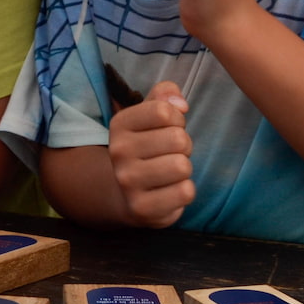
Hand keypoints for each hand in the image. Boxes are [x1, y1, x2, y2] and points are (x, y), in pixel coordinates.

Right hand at [106, 80, 194, 226]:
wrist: (126, 193)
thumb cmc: (148, 147)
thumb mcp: (151, 115)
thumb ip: (165, 95)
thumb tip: (180, 103)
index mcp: (119, 124)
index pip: (164, 111)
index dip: (177, 118)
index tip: (168, 127)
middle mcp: (118, 152)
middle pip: (178, 139)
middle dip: (184, 145)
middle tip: (170, 153)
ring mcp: (128, 182)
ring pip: (182, 166)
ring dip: (184, 168)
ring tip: (170, 171)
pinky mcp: (142, 208)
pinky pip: (184, 192)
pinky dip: (185, 190)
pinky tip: (169, 190)